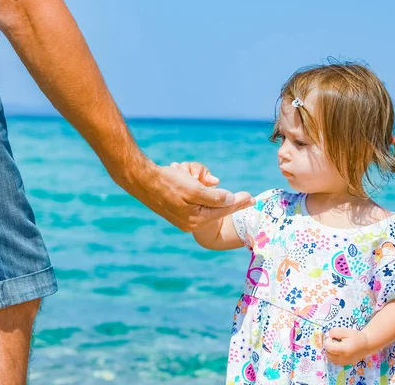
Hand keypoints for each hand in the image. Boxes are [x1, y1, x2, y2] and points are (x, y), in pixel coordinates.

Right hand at [139, 163, 253, 231]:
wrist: (141, 180)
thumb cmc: (168, 182)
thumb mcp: (194, 189)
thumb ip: (214, 198)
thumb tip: (230, 201)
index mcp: (195, 220)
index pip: (223, 210)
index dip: (238, 202)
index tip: (252, 198)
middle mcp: (190, 222)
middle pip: (214, 206)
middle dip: (221, 194)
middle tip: (247, 197)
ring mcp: (183, 217)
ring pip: (203, 199)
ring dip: (199, 182)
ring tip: (187, 172)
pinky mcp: (177, 209)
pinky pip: (193, 198)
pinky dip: (193, 185)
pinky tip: (185, 175)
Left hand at [323, 327, 370, 365]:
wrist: (366, 346)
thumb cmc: (356, 337)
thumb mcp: (346, 331)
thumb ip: (335, 332)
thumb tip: (327, 335)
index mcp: (343, 350)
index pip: (328, 347)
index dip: (327, 341)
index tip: (332, 337)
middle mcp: (342, 359)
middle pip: (327, 352)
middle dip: (328, 345)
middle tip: (335, 340)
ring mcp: (343, 363)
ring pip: (329, 357)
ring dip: (330, 350)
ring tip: (337, 345)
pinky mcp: (343, 364)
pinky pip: (333, 360)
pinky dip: (332, 355)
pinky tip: (338, 350)